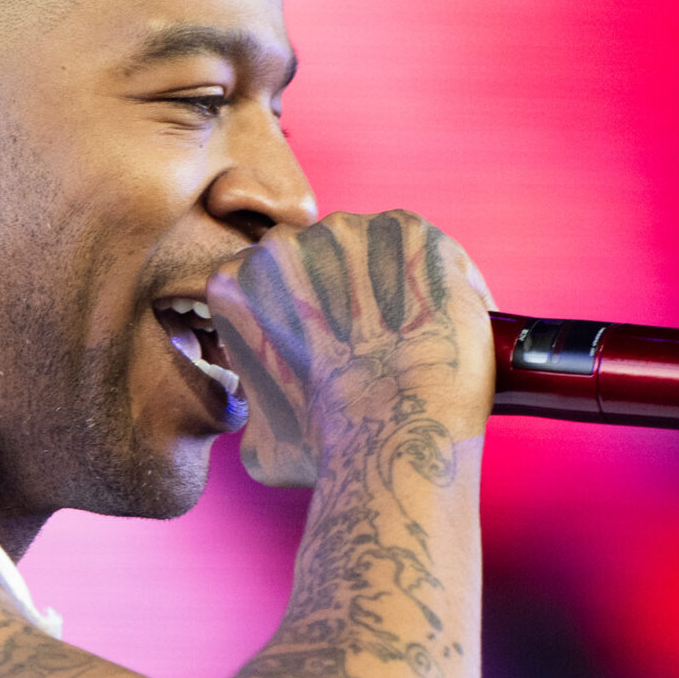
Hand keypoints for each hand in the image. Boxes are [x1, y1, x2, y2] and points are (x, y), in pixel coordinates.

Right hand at [206, 210, 494, 487]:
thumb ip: (257, 401)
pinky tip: (442, 320)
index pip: (267, 284)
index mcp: (235, 284)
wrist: (396, 433)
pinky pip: (425, 248)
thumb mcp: (260, 439)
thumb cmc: (328, 447)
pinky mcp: (409, 231)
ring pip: (372, 248)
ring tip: (411, 334)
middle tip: (370, 342)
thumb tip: (270, 409)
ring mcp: (347, 231)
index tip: (326, 343)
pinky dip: (439, 278)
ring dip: (389, 280)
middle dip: (341, 290)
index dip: (299, 313)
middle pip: (317, 258)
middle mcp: (284, 244)